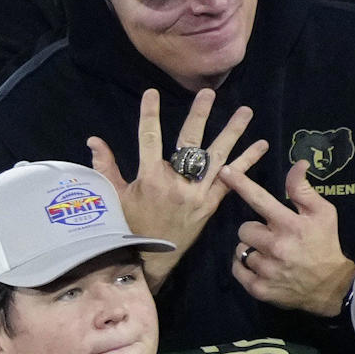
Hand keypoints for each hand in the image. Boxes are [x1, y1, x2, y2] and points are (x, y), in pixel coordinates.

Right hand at [85, 88, 260, 258]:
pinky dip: (246, 163)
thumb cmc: (129, 227)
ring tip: (245, 111)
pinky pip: (231, 181)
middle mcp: (177, 183)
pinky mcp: (211, 205)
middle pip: (190, 142)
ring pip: (217, 157)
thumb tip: (94, 141)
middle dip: (199, 115)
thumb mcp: (115, 198)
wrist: (150, 259)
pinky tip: (260, 145)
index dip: (149, 115)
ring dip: (233, 132)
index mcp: (150, 178)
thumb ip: (107, 167)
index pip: (149, 139)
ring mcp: (197, 193)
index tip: (151, 94)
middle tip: (208, 94)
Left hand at [220, 157, 352, 316]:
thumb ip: (304, 190)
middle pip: (244, 228)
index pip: (260, 199)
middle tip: (272, 236)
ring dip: (252, 249)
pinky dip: (245, 267)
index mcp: (290, 225)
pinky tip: (262, 267)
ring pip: (240, 250)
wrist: (329, 286)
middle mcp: (276, 246)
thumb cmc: (324, 243)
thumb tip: (299, 164)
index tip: (224, 171)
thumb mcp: (323, 213)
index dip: (241, 184)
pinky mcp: (258, 288)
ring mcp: (265, 269)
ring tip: (271, 254)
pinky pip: (237, 269)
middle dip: (255, 230)